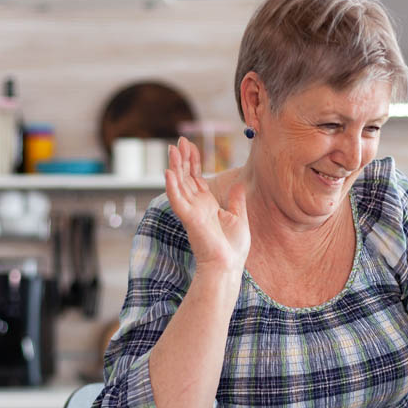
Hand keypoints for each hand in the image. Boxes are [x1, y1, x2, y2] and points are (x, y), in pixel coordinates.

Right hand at [164, 137, 249, 275]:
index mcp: (207, 205)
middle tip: (179, 141)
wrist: (229, 266)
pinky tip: (168, 173)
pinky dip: (172, 187)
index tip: (190, 145)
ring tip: (172, 150)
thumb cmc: (232, 248)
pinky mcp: (190, 220)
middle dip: (182, 159)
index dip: (192, 161)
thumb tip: (239, 184)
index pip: (196, 178)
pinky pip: (178, 201)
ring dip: (175, 167)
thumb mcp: (239, 218)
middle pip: (186, 177)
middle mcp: (196, 206)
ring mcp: (191, 212)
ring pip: (180, 185)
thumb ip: (236, 201)